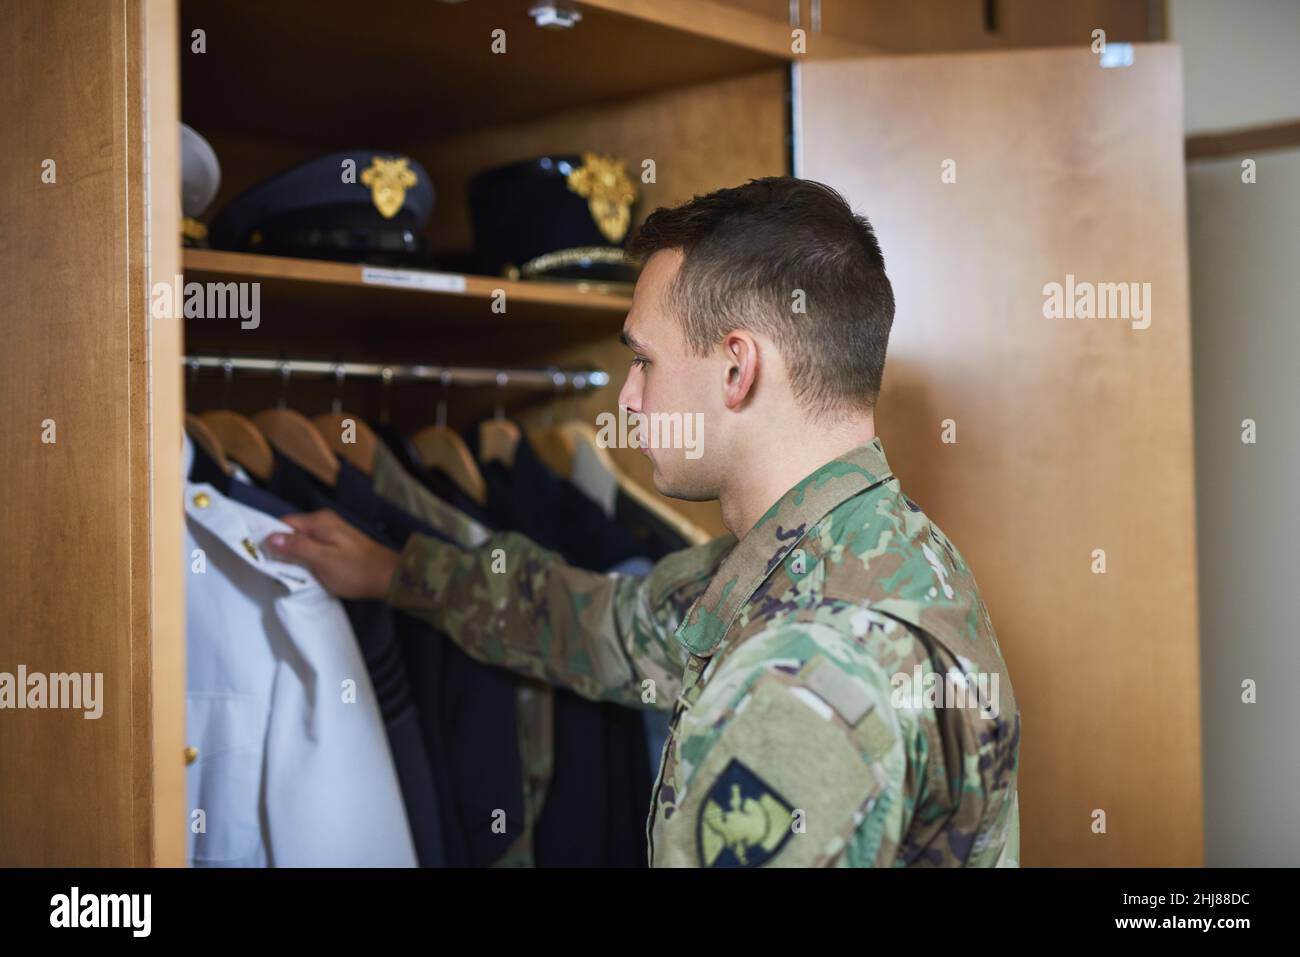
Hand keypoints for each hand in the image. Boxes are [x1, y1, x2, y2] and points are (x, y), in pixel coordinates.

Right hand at [262, 509, 400, 599]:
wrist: (389, 577)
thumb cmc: (356, 570)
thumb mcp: (323, 561)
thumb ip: (297, 548)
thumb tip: (269, 537)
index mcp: (319, 522)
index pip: (283, 523)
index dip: (271, 539)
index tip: (262, 557)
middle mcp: (324, 521)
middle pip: (292, 532)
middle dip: (282, 549)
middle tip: (275, 569)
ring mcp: (332, 532)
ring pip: (302, 541)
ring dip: (294, 556)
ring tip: (289, 573)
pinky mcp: (337, 543)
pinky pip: (313, 547)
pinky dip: (307, 558)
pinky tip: (306, 571)